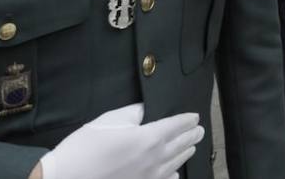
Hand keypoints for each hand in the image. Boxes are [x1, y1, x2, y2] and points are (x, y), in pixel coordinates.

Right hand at [38, 104, 202, 178]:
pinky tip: (174, 173)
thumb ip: (132, 114)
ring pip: (175, 164)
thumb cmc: (85, 147)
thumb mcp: (108, 120)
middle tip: (199, 131)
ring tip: (191, 147)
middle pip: (180, 145)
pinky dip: (172, 175)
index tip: (195, 116)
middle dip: (191, 136)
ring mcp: (149, 177)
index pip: (176, 125)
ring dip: (185, 153)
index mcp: (149, 138)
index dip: (187, 120)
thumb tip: (144, 111)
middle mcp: (155, 159)